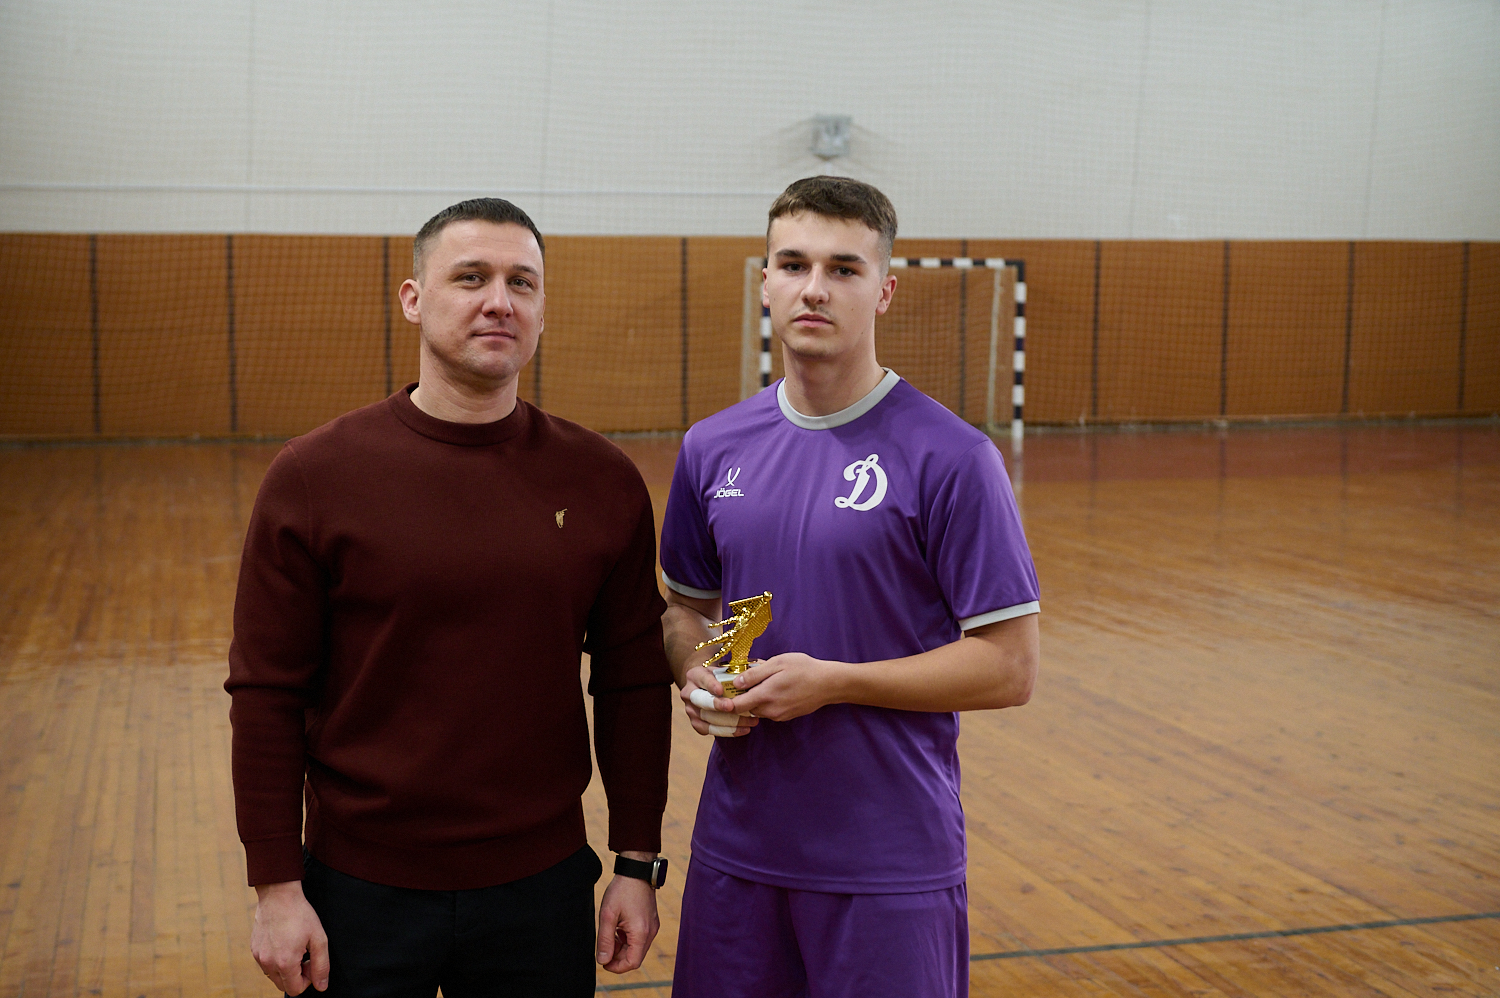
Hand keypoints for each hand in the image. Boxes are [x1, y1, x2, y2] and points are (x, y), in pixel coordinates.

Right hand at [251, 880, 328, 994]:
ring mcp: (258, 956)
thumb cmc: (300, 914)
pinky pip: (266, 964)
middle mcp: (268, 963)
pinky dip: (276, 960)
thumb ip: (321, 965)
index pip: (295, 989)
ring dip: (286, 968)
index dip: (308, 980)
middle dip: (297, 976)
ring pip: (274, 976)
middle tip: (305, 955)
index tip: (311, 962)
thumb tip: (321, 986)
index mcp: (285, 962)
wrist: (279, 895)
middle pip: (283, 985)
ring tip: (295, 947)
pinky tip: (284, 942)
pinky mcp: (254, 949)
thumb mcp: (318, 939)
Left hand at [596, 868, 659, 973]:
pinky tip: (617, 928)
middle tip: (603, 948)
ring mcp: (653, 926)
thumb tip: (602, 961)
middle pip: (635, 956)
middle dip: (618, 957)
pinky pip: (640, 938)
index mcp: (641, 932)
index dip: (617, 967)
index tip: (603, 962)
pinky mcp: (651, 921)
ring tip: (609, 934)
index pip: (632, 963)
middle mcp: (651, 932)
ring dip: (622, 947)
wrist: (636, 870)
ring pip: (637, 948)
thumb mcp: (607, 915)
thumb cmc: (622, 890)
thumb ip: (604, 940)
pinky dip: (627, 939)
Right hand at [679, 664, 759, 737]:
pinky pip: (711, 730)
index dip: (711, 685)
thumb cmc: (718, 677)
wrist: (705, 687)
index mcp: (694, 676)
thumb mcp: (722, 670)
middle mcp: (688, 693)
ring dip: (730, 721)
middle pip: (702, 701)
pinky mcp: (696, 723)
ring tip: (750, 721)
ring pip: (708, 719)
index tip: (721, 689)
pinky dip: (729, 731)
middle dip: (717, 705)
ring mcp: (691, 710)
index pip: (702, 680)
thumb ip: (732, 674)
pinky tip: (744, 729)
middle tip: (733, 707)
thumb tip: (751, 679)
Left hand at [721, 652, 836, 722]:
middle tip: (741, 681)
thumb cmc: (804, 668)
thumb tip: (736, 683)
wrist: (829, 684)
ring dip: (754, 698)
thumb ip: (755, 674)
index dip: (726, 700)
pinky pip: (769, 710)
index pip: (736, 706)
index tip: (722, 691)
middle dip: (740, 697)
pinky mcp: (787, 716)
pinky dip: (766, 701)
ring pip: (757, 709)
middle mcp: (770, 710)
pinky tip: (774, 687)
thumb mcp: (778, 663)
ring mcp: (779, 715)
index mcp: (766, 695)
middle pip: (745, 708)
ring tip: (761, 681)